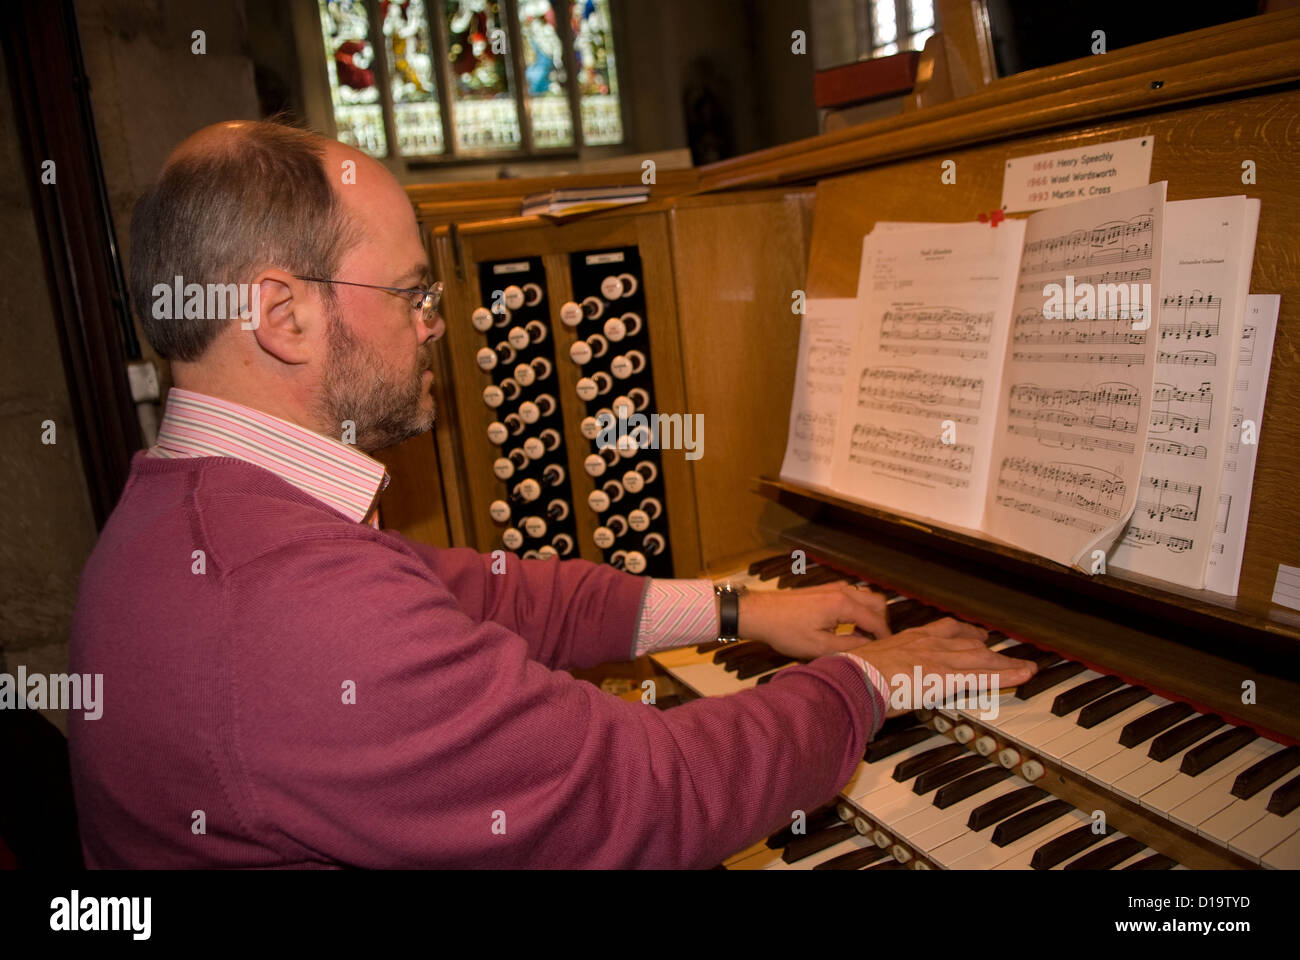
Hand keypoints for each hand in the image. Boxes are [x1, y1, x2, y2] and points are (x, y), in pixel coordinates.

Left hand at [738, 583, 890, 659]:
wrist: (761, 613)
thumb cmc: (786, 631)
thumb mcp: (819, 646)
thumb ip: (849, 646)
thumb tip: (870, 647)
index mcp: (843, 604)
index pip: (876, 620)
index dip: (885, 637)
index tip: (888, 651)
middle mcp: (842, 591)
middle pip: (877, 603)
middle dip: (881, 622)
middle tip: (875, 643)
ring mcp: (833, 587)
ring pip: (866, 597)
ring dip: (869, 615)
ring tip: (861, 637)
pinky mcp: (825, 589)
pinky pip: (852, 596)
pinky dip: (858, 609)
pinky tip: (847, 626)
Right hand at [850, 618, 1037, 716]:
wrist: (855, 677)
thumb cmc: (855, 673)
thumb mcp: (871, 662)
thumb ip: (884, 666)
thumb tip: (880, 676)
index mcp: (910, 638)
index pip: (945, 630)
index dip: (964, 632)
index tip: (974, 635)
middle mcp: (929, 643)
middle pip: (968, 643)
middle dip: (989, 647)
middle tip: (1003, 651)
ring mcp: (939, 659)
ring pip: (981, 658)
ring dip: (1006, 662)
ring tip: (1024, 667)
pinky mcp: (947, 677)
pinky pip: (983, 676)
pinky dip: (1006, 675)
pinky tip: (1022, 676)